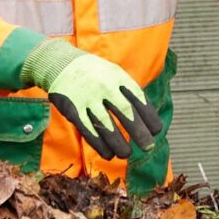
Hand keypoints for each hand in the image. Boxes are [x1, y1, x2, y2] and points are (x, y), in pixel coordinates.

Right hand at [28, 42, 161, 160]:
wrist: (61, 63)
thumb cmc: (95, 74)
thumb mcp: (114, 74)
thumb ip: (129, 93)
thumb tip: (148, 119)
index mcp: (118, 77)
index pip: (138, 98)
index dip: (149, 116)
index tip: (156, 131)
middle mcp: (104, 86)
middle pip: (125, 111)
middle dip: (138, 131)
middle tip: (148, 147)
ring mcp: (87, 97)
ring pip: (105, 124)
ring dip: (118, 142)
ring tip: (126, 154)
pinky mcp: (72, 109)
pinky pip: (87, 130)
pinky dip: (99, 145)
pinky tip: (108, 154)